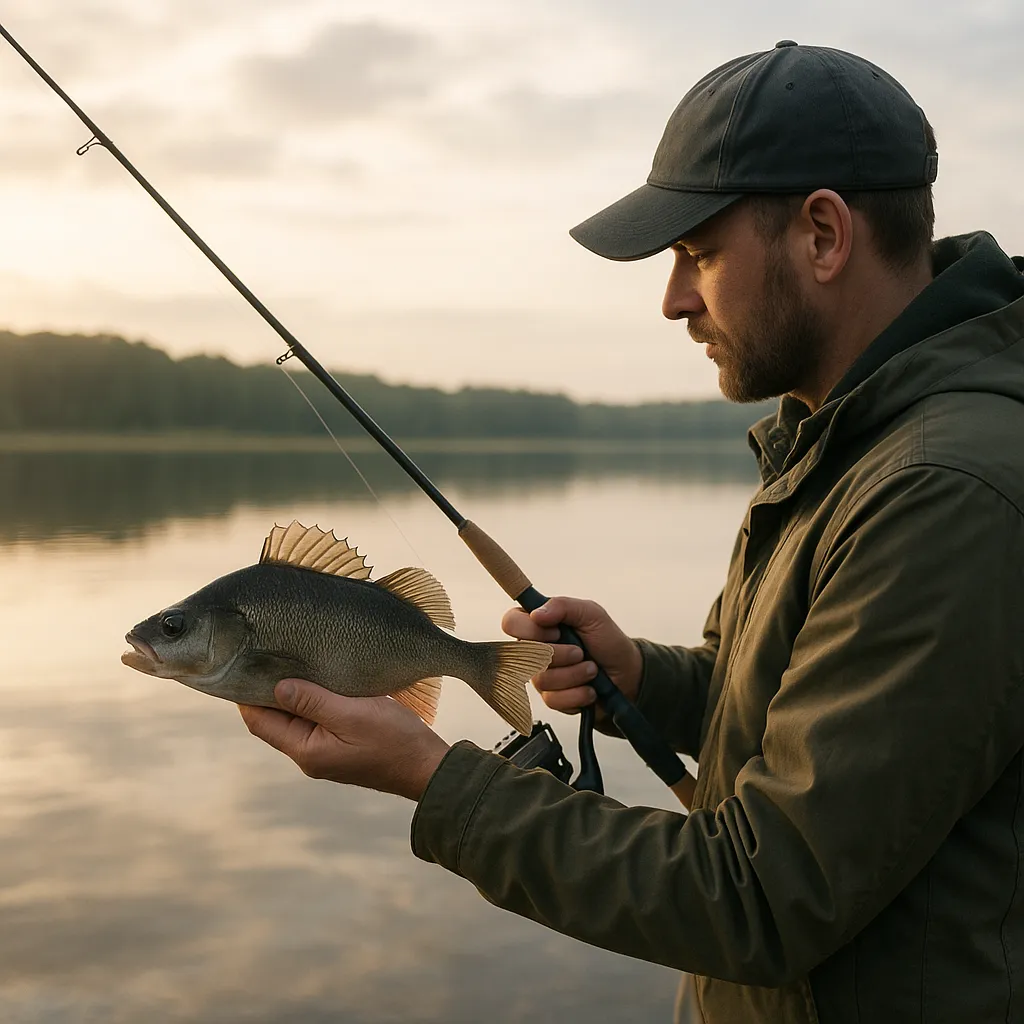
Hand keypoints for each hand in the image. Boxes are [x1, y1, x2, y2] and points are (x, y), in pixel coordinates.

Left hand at [238, 679, 450, 801]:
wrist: (427, 765)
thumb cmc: (393, 740)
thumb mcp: (352, 714)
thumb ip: (313, 700)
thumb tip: (276, 686)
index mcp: (306, 751)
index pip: (260, 721)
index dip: (247, 693)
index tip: (244, 663)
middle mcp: (309, 754)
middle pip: (275, 719)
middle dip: (268, 690)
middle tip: (266, 655)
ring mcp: (325, 750)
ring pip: (296, 717)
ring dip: (292, 693)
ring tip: (291, 661)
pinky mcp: (341, 744)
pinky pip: (316, 718)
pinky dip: (311, 699)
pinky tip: (319, 679)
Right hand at [501, 597, 641, 717]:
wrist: (627, 674)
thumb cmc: (608, 641)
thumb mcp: (591, 614)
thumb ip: (563, 606)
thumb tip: (537, 614)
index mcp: (539, 624)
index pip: (511, 622)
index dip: (529, 629)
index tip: (555, 631)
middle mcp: (535, 649)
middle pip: (523, 654)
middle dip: (560, 654)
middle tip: (580, 652)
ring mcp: (542, 675)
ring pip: (541, 679)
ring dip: (574, 674)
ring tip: (591, 669)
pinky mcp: (552, 698)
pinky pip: (554, 699)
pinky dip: (578, 693)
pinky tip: (589, 688)